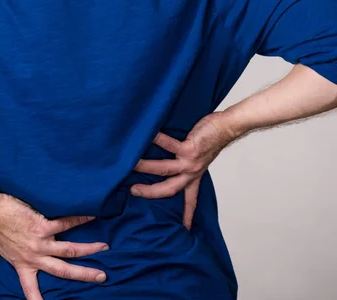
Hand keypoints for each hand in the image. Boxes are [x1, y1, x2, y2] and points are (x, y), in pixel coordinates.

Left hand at [0, 194, 108, 299]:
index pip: (32, 289)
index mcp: (23, 265)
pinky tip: (92, 215)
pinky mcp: (43, 226)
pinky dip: (79, 219)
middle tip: (101, 276)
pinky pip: (65, 223)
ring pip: (69, 250)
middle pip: (63, 270)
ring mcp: (41, 242)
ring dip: (89, 249)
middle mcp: (35, 257)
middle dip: (83, 274)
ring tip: (104, 247)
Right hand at [131, 111, 234, 229]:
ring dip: (146, 167)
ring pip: (165, 169)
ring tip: (131, 164)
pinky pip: (170, 144)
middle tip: (133, 191)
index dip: (186, 216)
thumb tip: (164, 157)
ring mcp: (190, 162)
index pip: (190, 201)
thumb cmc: (211, 138)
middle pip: (169, 189)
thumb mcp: (199, 157)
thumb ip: (184, 161)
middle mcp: (191, 172)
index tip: (184, 229)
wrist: (226, 127)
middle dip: (150, 193)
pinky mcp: (190, 149)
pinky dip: (158, 140)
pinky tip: (148, 135)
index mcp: (194, 176)